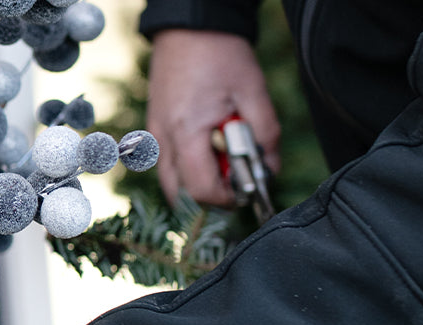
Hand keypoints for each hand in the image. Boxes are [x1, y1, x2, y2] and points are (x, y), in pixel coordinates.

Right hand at [148, 29, 280, 205]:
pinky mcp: (153, 129)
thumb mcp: (254, 92)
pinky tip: (205, 150)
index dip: (227, 198)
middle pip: (181, 195)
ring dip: (196, 184)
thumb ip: (265, 135)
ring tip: (221, 163)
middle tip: (233, 180)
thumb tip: (269, 171)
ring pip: (170, 183)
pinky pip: (166, 164)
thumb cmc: (221, 56)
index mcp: (188, 132)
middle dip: (210, 196)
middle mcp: (164, 140)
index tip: (246, 189)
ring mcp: (154, 136)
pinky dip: (185, 169)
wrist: (190, 28)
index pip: (202, 190)